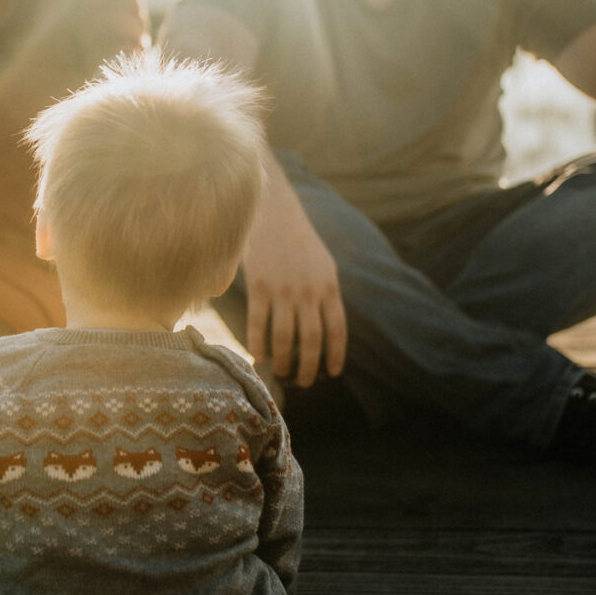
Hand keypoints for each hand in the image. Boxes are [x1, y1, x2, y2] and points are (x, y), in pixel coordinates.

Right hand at [244, 165, 346, 387]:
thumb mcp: (322, 264)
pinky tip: (258, 356)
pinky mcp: (259, 286)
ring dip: (283, 361)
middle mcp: (308, 291)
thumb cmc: (298, 240)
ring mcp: (283, 290)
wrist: (273, 211)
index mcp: (329, 286)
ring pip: (285, 338)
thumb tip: (326, 328)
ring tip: (281, 373)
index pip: (337, 330)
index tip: (332, 374)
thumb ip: (325, 294)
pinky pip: (259, 324)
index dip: (336, 355)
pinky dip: (258, 344)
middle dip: (308, 367)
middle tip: (303, 383)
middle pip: (311, 341)